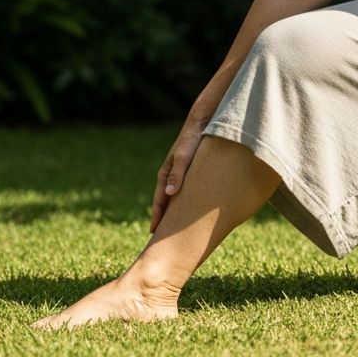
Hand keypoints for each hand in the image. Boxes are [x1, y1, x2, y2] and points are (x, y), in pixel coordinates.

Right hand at [149, 112, 208, 232]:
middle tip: (163, 238)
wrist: (203, 120)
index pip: (159, 201)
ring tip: (177, 228)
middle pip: (166, 201)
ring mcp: (180, 172)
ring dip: (175, 210)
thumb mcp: (185, 156)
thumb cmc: (193, 138)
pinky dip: (186, 200)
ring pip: (176, 197)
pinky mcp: (191, 169)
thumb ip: (178, 173)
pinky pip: (186, 189)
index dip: (158, 217)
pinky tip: (193, 208)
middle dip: (165, 218)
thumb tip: (169, 194)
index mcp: (166, 174)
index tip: (154, 235)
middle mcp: (171, 175)